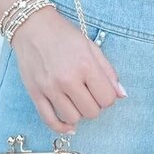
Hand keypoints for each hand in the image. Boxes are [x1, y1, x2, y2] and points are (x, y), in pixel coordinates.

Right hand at [10, 5, 126, 133]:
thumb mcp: (90, 46)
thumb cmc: (62, 34)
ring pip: (73, 119)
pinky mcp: (35, 94)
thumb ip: (108, 71)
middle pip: (91, 112)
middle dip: (94, 105)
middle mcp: (67, 79)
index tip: (101, 89)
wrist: (32, 26)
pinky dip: (62, 127)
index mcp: (85, 65)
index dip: (107, 97)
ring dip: (78, 113)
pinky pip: (50, 121)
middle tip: (88, 93)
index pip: (107, 99)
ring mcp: (50, 88)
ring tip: (75, 100)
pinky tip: (68, 123)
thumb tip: (122, 95)